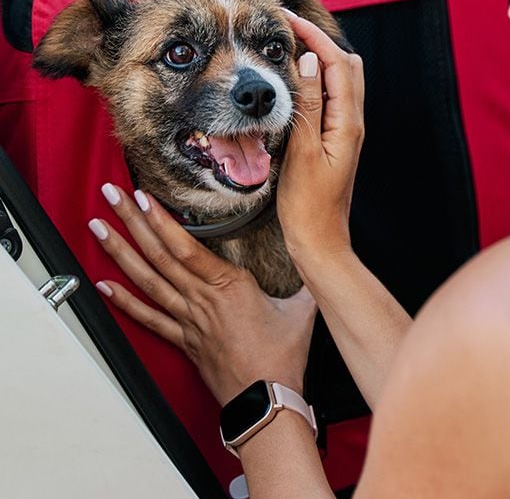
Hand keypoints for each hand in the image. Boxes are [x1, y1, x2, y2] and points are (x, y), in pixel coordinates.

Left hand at [89, 187, 316, 404]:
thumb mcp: (303, 309)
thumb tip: (322, 258)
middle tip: (110, 195)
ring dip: (120, 253)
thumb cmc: (282, 358)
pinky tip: (103, 286)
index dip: (161, 220)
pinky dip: (124, 301)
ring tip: (98, 228)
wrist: (265, 402)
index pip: (186, 246)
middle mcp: (201, 298)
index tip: (142, 197)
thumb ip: (309, 279)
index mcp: (228, 285)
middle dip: (131, 222)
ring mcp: (188, 320)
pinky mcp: (183, 341)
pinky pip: (148, 318)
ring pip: (147, 280)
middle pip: (159, 255)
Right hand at [278, 12, 364, 266]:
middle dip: (320, 40)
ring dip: (319, 58)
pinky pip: (331, 97)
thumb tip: (308, 61)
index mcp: (347, 123)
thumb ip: (306, 104)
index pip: (337, 63)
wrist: (319, 241)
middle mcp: (353, 122)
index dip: (314, 36)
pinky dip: (316, 80)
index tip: (287, 19)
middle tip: (287, 30)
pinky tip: (295, 83)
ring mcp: (346, 130)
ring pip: (340, 80)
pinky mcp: (336, 139)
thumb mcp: (302, 152)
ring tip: (288, 48)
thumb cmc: (307, 205)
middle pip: (346, 65)